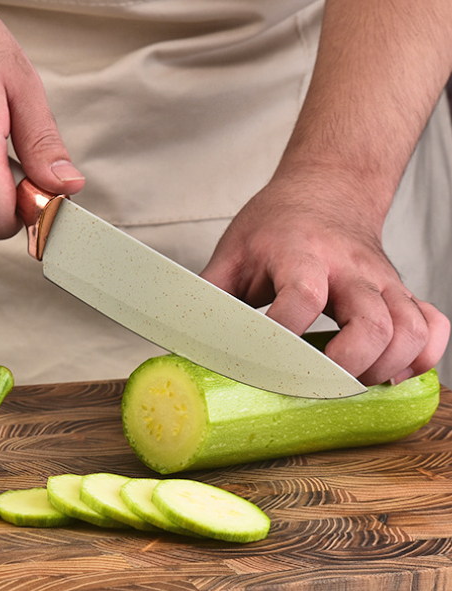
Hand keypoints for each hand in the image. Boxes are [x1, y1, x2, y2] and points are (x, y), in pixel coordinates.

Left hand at [200, 170, 449, 385]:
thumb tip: (179, 344)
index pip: (301, 297)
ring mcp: (382, 281)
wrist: (327, 188)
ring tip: (354, 384)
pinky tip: (392, 373)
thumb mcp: (232, 251)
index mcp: (299, 253)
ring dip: (387, 368)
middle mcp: (349, 268)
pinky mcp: (401, 292)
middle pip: (372, 323)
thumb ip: (209, 296)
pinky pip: (433, 325)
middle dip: (347, 367)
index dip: (283, 338)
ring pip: (410, 329)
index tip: (264, 363)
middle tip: (320, 386)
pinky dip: (423, 356)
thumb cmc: (275, 225)